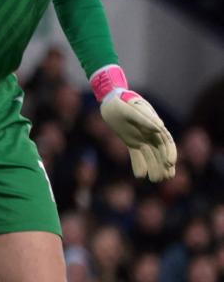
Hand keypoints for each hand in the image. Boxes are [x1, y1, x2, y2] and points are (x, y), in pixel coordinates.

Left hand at [92, 65, 176, 181]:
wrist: (112, 100)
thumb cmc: (122, 102)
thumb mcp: (131, 109)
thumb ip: (144, 118)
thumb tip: (159, 128)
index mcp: (154, 125)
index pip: (166, 141)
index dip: (170, 152)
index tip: (170, 164)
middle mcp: (151, 133)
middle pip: (161, 152)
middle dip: (164, 165)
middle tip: (166, 178)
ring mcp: (142, 138)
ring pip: (151, 155)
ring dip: (155, 167)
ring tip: (156, 180)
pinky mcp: (132, 142)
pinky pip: (137, 155)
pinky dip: (139, 165)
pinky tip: (140, 176)